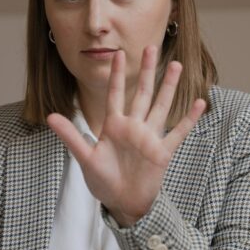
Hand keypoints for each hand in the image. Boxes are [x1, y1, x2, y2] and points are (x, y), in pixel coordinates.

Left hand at [46, 45, 205, 226]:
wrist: (123, 203)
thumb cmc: (103, 181)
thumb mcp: (85, 158)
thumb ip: (71, 136)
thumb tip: (49, 116)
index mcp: (114, 126)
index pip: (116, 94)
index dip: (118, 75)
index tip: (119, 54)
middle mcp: (134, 127)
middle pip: (143, 93)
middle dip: (147, 70)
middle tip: (152, 46)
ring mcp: (150, 138)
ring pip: (162, 106)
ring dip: (169, 86)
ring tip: (176, 65)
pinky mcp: (162, 152)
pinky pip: (178, 132)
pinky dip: (188, 119)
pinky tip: (200, 103)